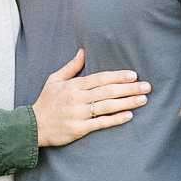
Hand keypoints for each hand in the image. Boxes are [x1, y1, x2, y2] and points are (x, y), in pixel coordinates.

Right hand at [32, 49, 150, 146]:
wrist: (33, 126)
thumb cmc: (46, 102)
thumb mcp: (54, 80)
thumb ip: (71, 67)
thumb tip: (83, 51)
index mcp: (73, 85)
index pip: (99, 78)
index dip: (117, 76)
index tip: (133, 75)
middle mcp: (77, 98)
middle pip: (107, 91)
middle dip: (128, 88)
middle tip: (147, 87)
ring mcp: (79, 114)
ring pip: (107, 106)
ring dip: (127, 103)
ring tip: (143, 100)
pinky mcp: (79, 129)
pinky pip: (101, 123)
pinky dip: (115, 119)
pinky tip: (129, 116)